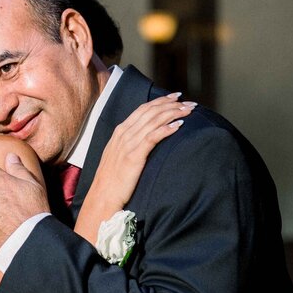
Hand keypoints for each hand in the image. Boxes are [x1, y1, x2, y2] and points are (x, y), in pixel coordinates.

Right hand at [88, 94, 194, 209]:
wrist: (103, 195)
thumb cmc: (113, 179)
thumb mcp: (118, 155)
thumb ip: (130, 143)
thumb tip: (145, 137)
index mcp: (121, 131)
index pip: (143, 109)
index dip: (161, 101)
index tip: (176, 97)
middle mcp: (124, 133)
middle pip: (151, 112)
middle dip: (172, 104)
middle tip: (189, 103)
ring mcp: (128, 143)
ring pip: (154, 121)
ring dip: (173, 113)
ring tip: (188, 111)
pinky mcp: (134, 155)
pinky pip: (153, 137)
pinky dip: (166, 129)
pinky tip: (179, 125)